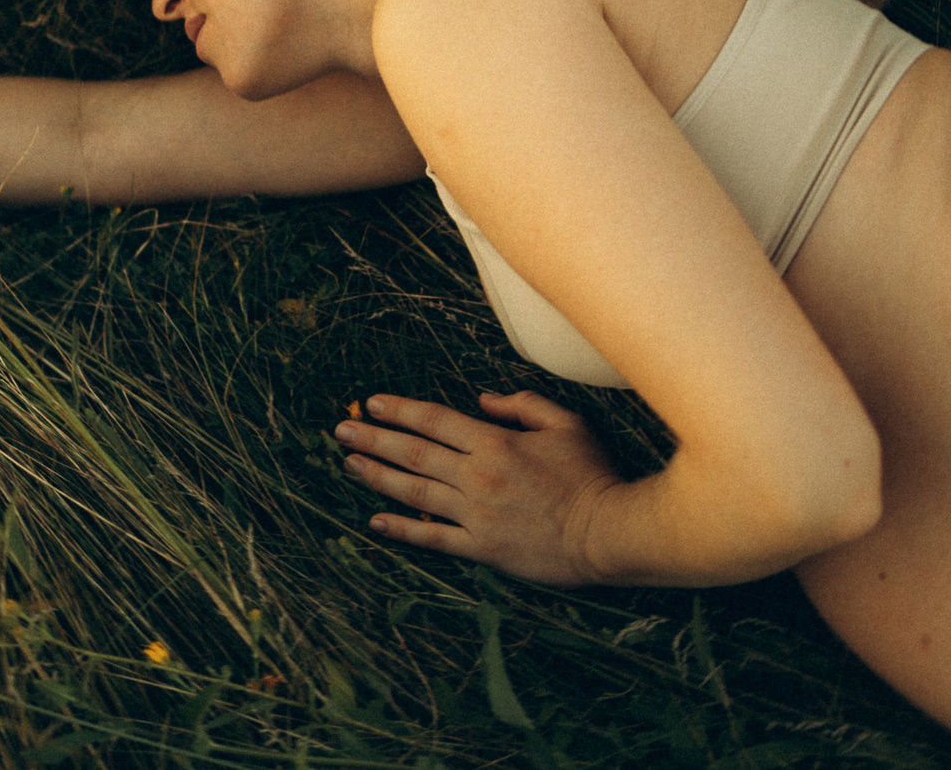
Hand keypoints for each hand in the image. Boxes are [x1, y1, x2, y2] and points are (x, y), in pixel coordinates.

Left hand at [334, 389, 622, 584]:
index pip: (434, 420)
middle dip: (373, 439)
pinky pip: (433, 537)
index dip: (399, 410)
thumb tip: (483, 400)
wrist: (609, 534)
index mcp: (494, 443)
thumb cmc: (592, 476)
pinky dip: (402, 528)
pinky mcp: (483, 548)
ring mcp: (476, 515)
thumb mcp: (566, 423)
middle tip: (341, 431)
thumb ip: (522, 405)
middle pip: (413, 453)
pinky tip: (376, 521)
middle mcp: (477, 477)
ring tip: (349, 465)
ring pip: (415, 492)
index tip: (372, 404)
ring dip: (377, 477)